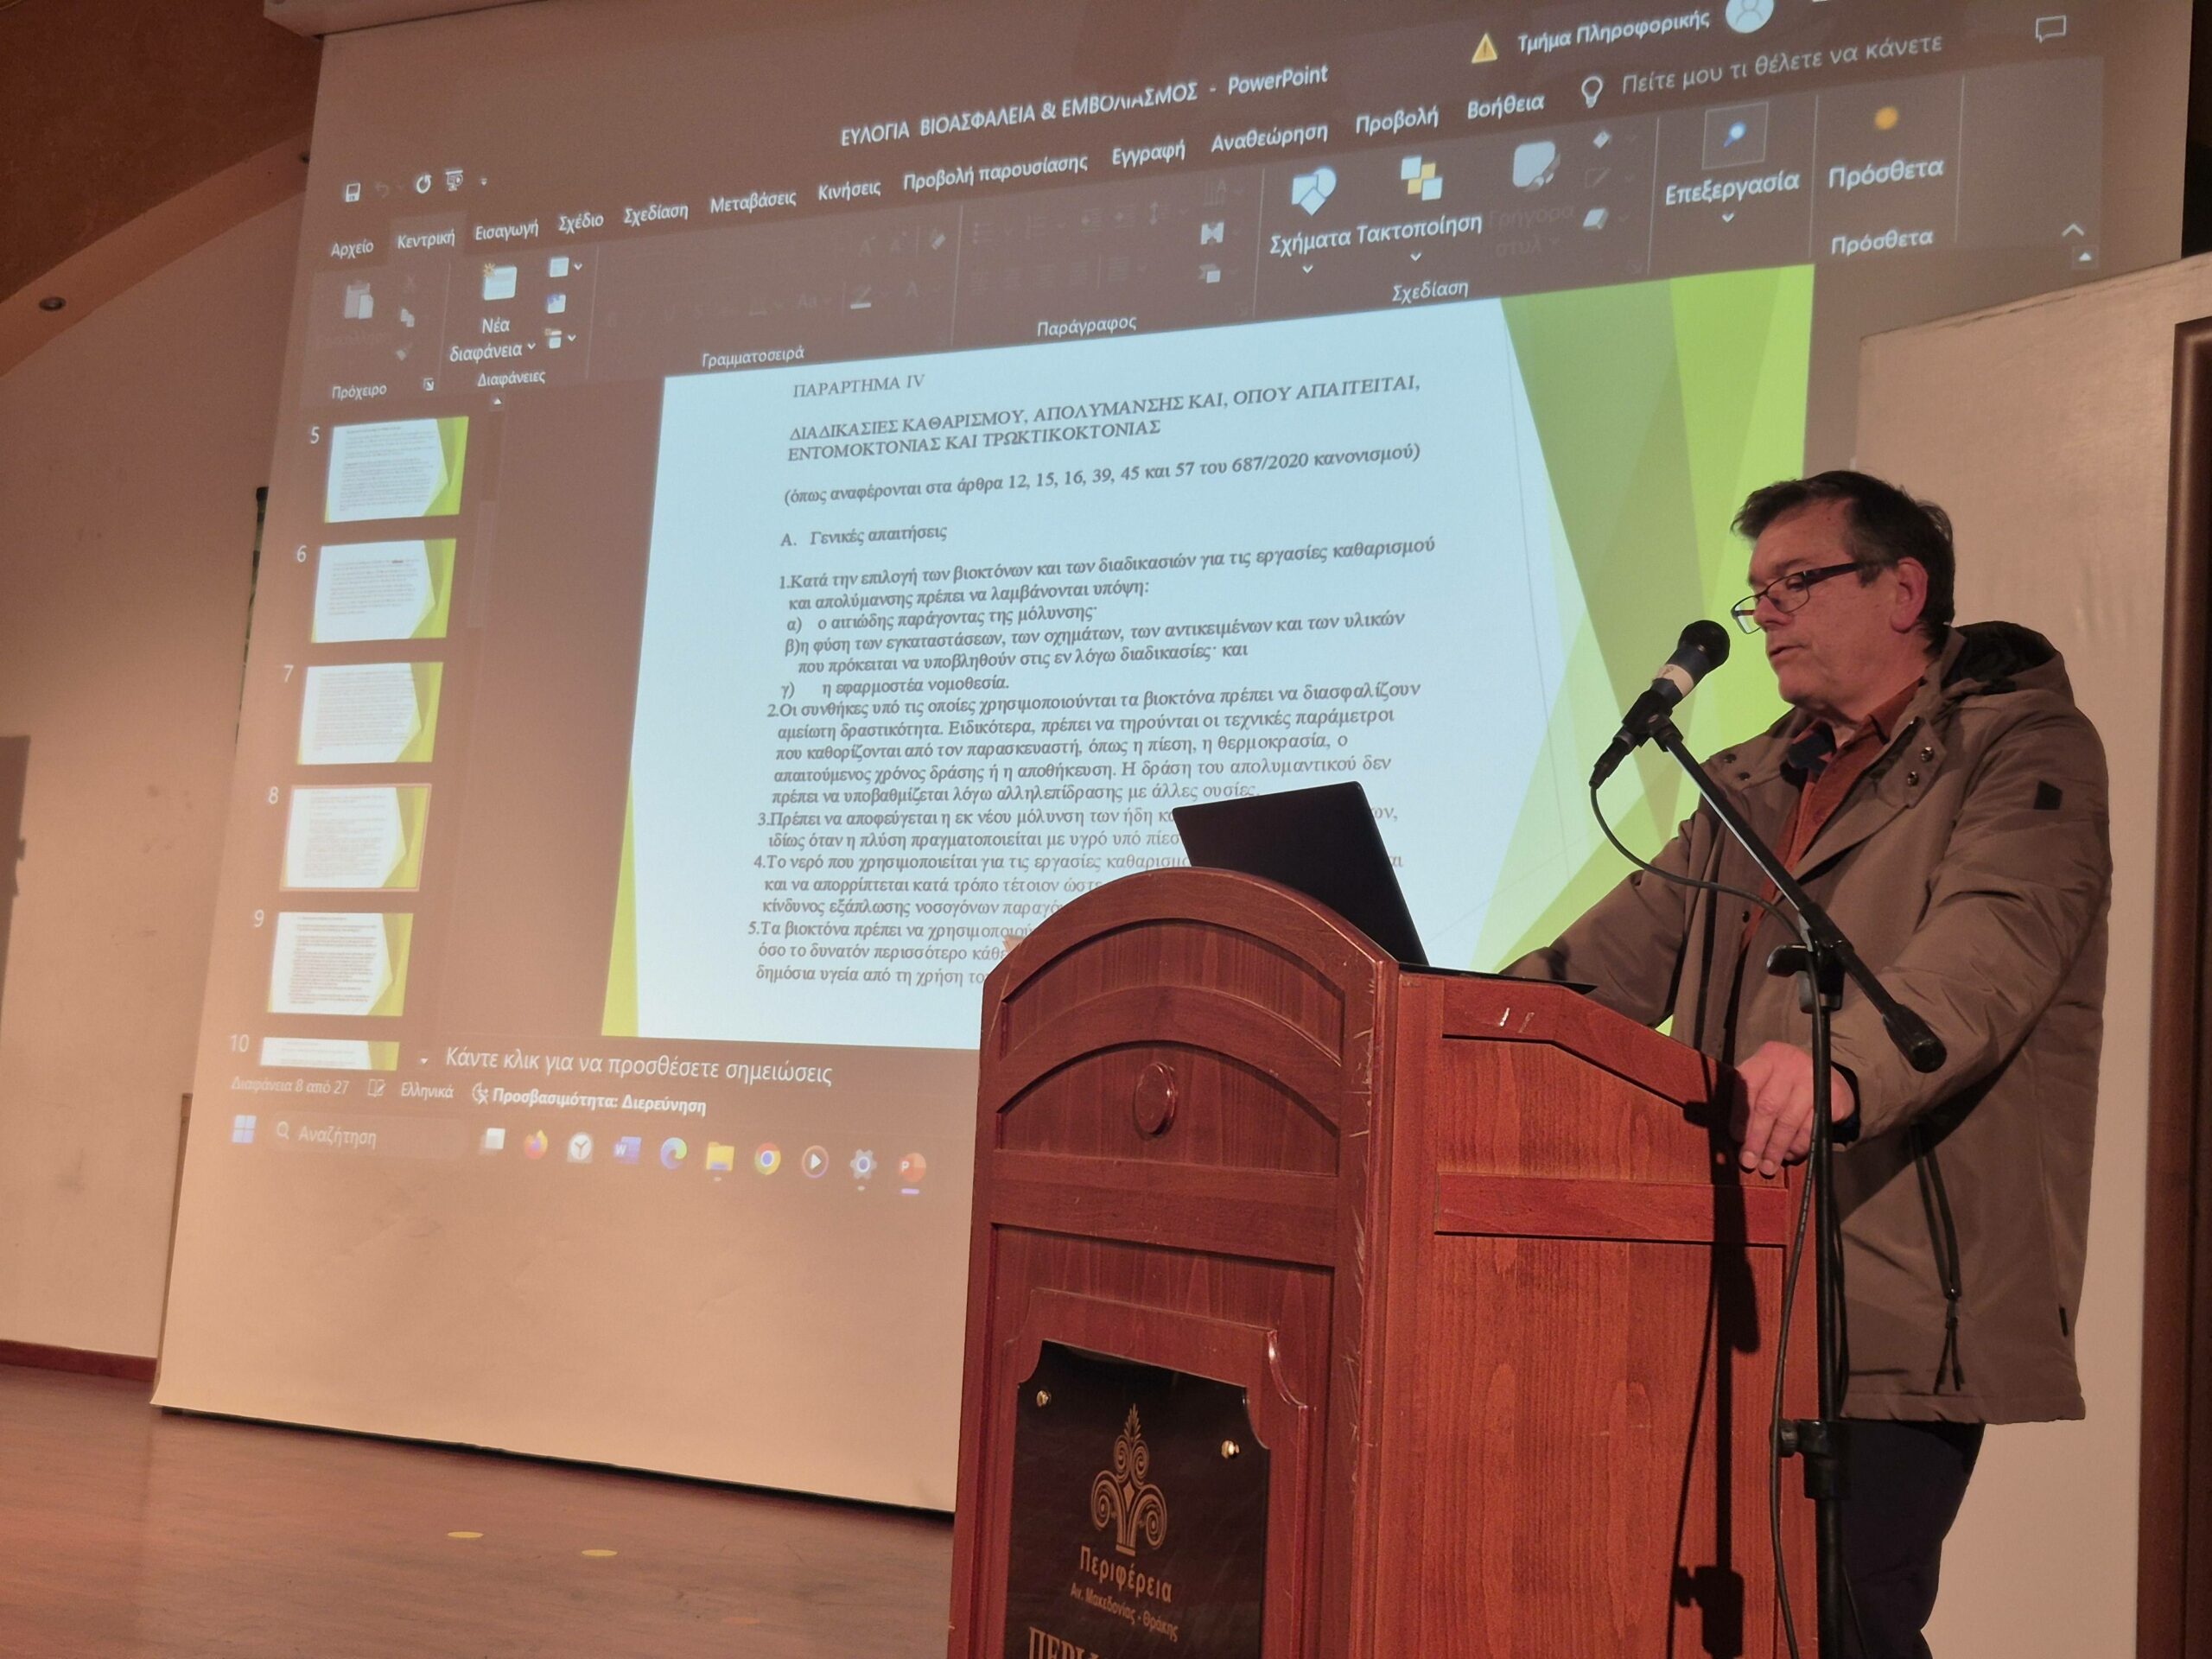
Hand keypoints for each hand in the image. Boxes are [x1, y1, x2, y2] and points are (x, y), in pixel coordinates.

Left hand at [1731, 1042, 1855, 1177]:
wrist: (1827, 1076)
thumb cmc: (1785, 1083)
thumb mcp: (1766, 1080)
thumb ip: (1749, 1099)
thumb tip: (1734, 1138)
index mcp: (1767, 1057)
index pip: (1747, 1085)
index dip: (1740, 1114)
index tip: (1736, 1138)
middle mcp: (1790, 1063)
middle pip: (1768, 1106)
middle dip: (1757, 1138)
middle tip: (1749, 1161)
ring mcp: (1813, 1079)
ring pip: (1789, 1121)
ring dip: (1776, 1148)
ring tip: (1767, 1166)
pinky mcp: (1833, 1096)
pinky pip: (1810, 1128)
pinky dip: (1798, 1146)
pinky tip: (1790, 1156)